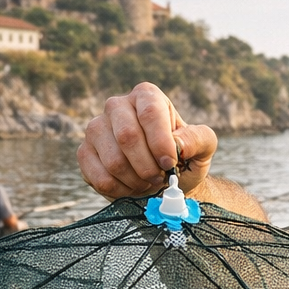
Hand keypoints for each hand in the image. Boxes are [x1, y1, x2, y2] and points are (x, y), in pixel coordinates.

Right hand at [77, 83, 218, 200]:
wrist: (164, 181)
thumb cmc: (184, 160)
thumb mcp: (203, 147)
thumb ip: (198, 139)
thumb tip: (178, 142)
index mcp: (146, 96)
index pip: (149, 113)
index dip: (161, 143)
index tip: (170, 164)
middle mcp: (117, 106)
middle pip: (127, 136)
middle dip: (148, 167)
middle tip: (159, 179)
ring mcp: (96, 129)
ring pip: (113, 160)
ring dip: (136, 181)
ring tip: (148, 182)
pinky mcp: (85, 153)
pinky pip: (100, 177)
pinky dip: (121, 191)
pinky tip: (131, 188)